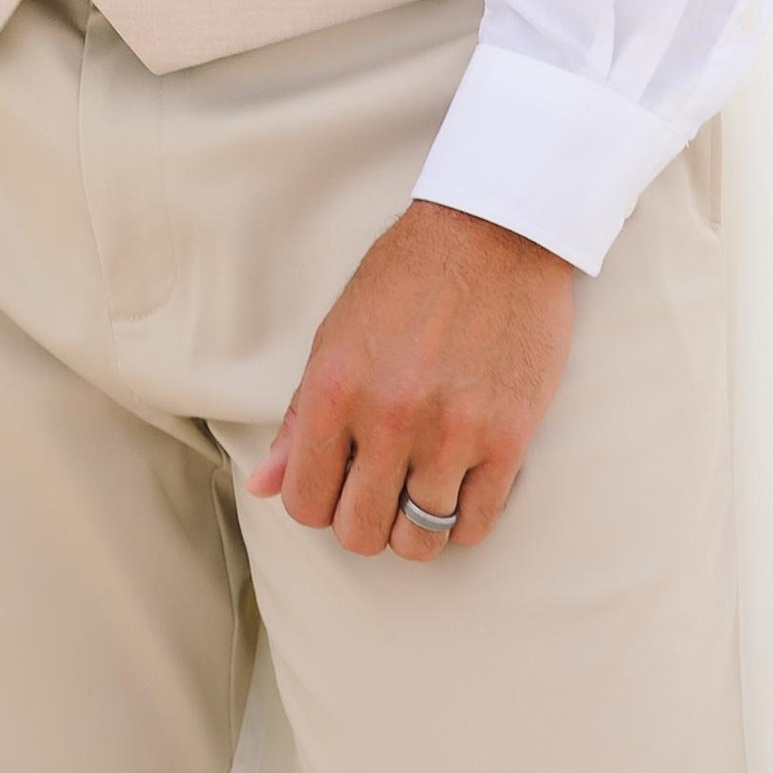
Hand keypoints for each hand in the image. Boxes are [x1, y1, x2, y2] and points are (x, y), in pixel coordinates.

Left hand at [247, 199, 574, 562]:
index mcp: (333, 386)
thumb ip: (298, 416)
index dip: (316, 503)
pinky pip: (476, 525)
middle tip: (379, 493)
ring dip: (416, 527)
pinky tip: (459, 490)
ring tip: (420, 491)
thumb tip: (263, 485)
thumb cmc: (408, 278)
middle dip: (363, 523)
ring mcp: (451, 432)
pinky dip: (463, 521)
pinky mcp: (508, 439)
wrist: (494, 232)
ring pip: (420, 540)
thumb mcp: (336, 334)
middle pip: (359, 532)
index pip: (303, 502)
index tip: (336, 483)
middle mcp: (387, 416)